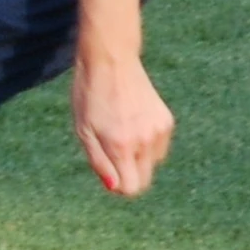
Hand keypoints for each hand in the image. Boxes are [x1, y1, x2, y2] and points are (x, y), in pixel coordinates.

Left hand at [71, 51, 173, 196]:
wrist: (111, 61)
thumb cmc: (90, 96)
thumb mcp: (83, 130)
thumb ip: (99, 162)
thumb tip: (114, 187)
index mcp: (121, 145)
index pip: (131, 188)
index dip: (119, 187)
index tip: (109, 174)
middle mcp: (144, 141)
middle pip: (144, 180)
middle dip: (128, 175)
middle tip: (112, 152)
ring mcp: (158, 130)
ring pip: (152, 164)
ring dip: (138, 158)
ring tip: (121, 132)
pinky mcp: (167, 120)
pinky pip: (159, 147)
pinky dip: (148, 143)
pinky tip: (133, 123)